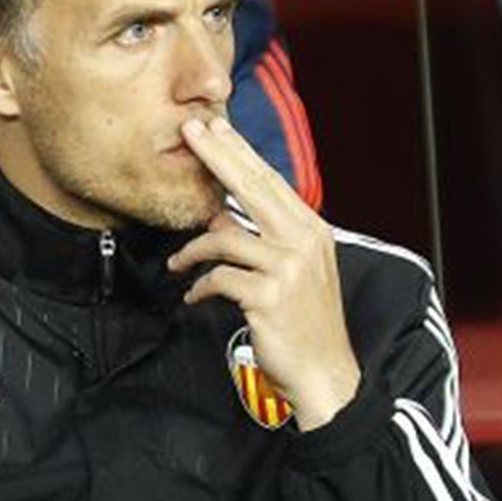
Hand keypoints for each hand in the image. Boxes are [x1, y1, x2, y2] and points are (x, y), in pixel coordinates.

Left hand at [167, 115, 361, 429]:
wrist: (324, 372)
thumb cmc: (303, 323)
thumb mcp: (293, 272)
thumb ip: (265, 240)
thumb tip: (222, 215)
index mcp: (311, 231)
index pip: (270, 181)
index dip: (239, 152)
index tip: (215, 128)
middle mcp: (303, 241)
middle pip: (252, 187)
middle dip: (217, 156)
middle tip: (188, 133)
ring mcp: (288, 268)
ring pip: (225, 237)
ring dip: (192, 250)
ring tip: (177, 264)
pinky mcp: (268, 296)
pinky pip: (219, 278)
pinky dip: (200, 286)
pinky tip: (194, 296)